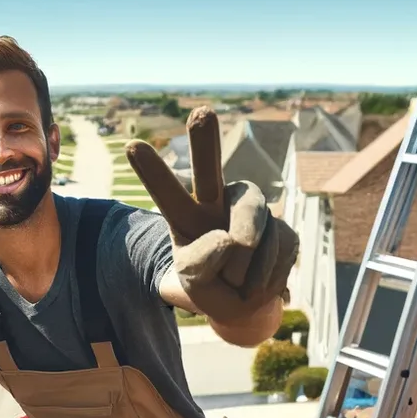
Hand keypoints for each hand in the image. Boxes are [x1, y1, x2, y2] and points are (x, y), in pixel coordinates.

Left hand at [125, 106, 297, 324]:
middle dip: (205, 142)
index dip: (153, 170)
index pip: (167, 191)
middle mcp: (219, 200)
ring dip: (241, 269)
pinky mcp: (284, 227)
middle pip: (210, 168)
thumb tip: (232, 239)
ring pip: (248, 232)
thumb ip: (201, 262)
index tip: (132, 146)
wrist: (244, 302)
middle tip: (200, 114)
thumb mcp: (191, 282)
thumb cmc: (209, 286)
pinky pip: (276, 250)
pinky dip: (264, 278)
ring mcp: (253, 211)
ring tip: (235, 284)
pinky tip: (257, 284)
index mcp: (186, 214)